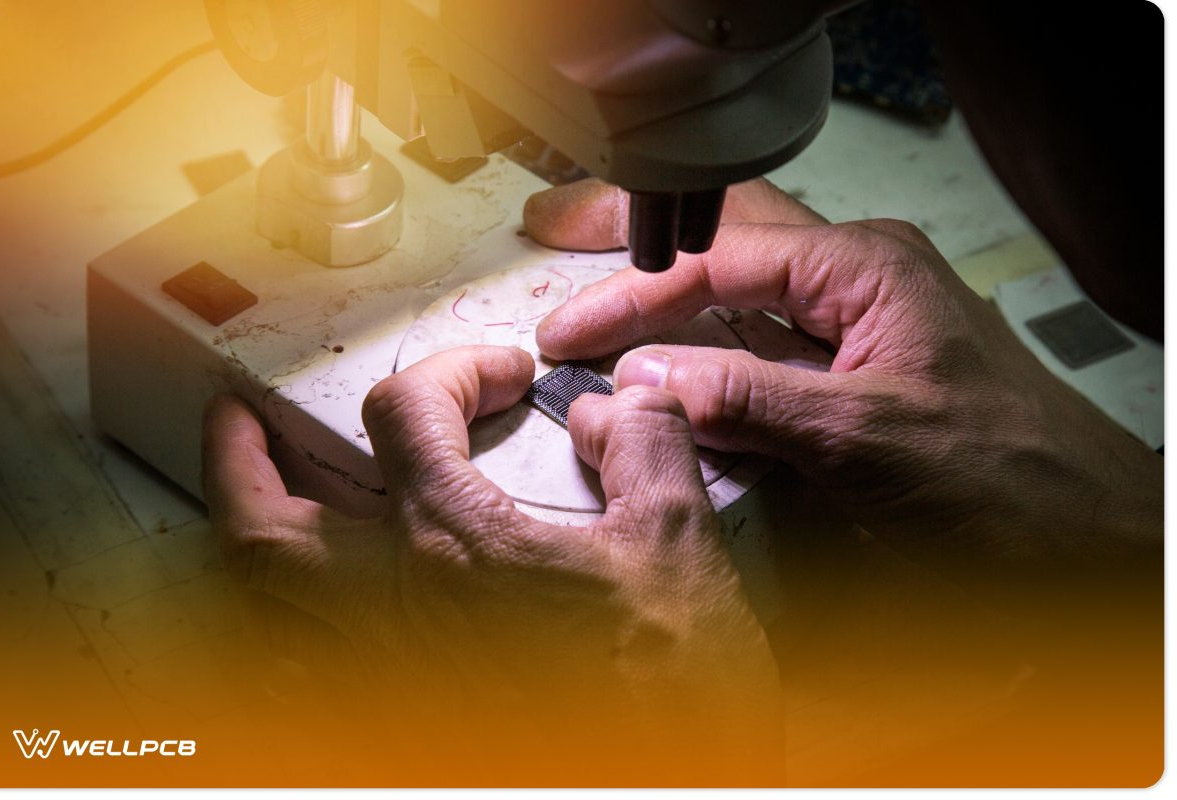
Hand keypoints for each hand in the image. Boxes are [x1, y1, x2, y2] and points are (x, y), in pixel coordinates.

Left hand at [202, 346, 782, 783]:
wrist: (659, 780)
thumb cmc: (663, 693)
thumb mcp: (676, 543)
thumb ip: (643, 446)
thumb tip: (615, 408)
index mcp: (455, 546)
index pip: (404, 416)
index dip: (451, 372)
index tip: (495, 378)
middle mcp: (392, 611)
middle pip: (264, 522)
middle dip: (239, 459)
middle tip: (241, 423)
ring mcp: (377, 676)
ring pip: (262, 602)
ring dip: (249, 539)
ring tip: (258, 508)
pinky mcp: (388, 726)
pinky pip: (296, 668)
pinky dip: (284, 622)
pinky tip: (314, 613)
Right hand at [524, 178, 1161, 614]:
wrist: (1085, 539)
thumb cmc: (1011, 480)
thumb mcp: (866, 437)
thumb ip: (750, 398)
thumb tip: (645, 377)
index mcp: (867, 268)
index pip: (721, 261)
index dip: (634, 295)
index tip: (571, 332)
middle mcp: (857, 284)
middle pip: (723, 240)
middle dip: (637, 236)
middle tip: (553, 227)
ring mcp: (852, 329)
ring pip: (736, 288)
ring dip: (661, 287)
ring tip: (590, 275)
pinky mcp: (847, 378)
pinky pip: (757, 346)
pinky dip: (698, 347)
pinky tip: (659, 356)